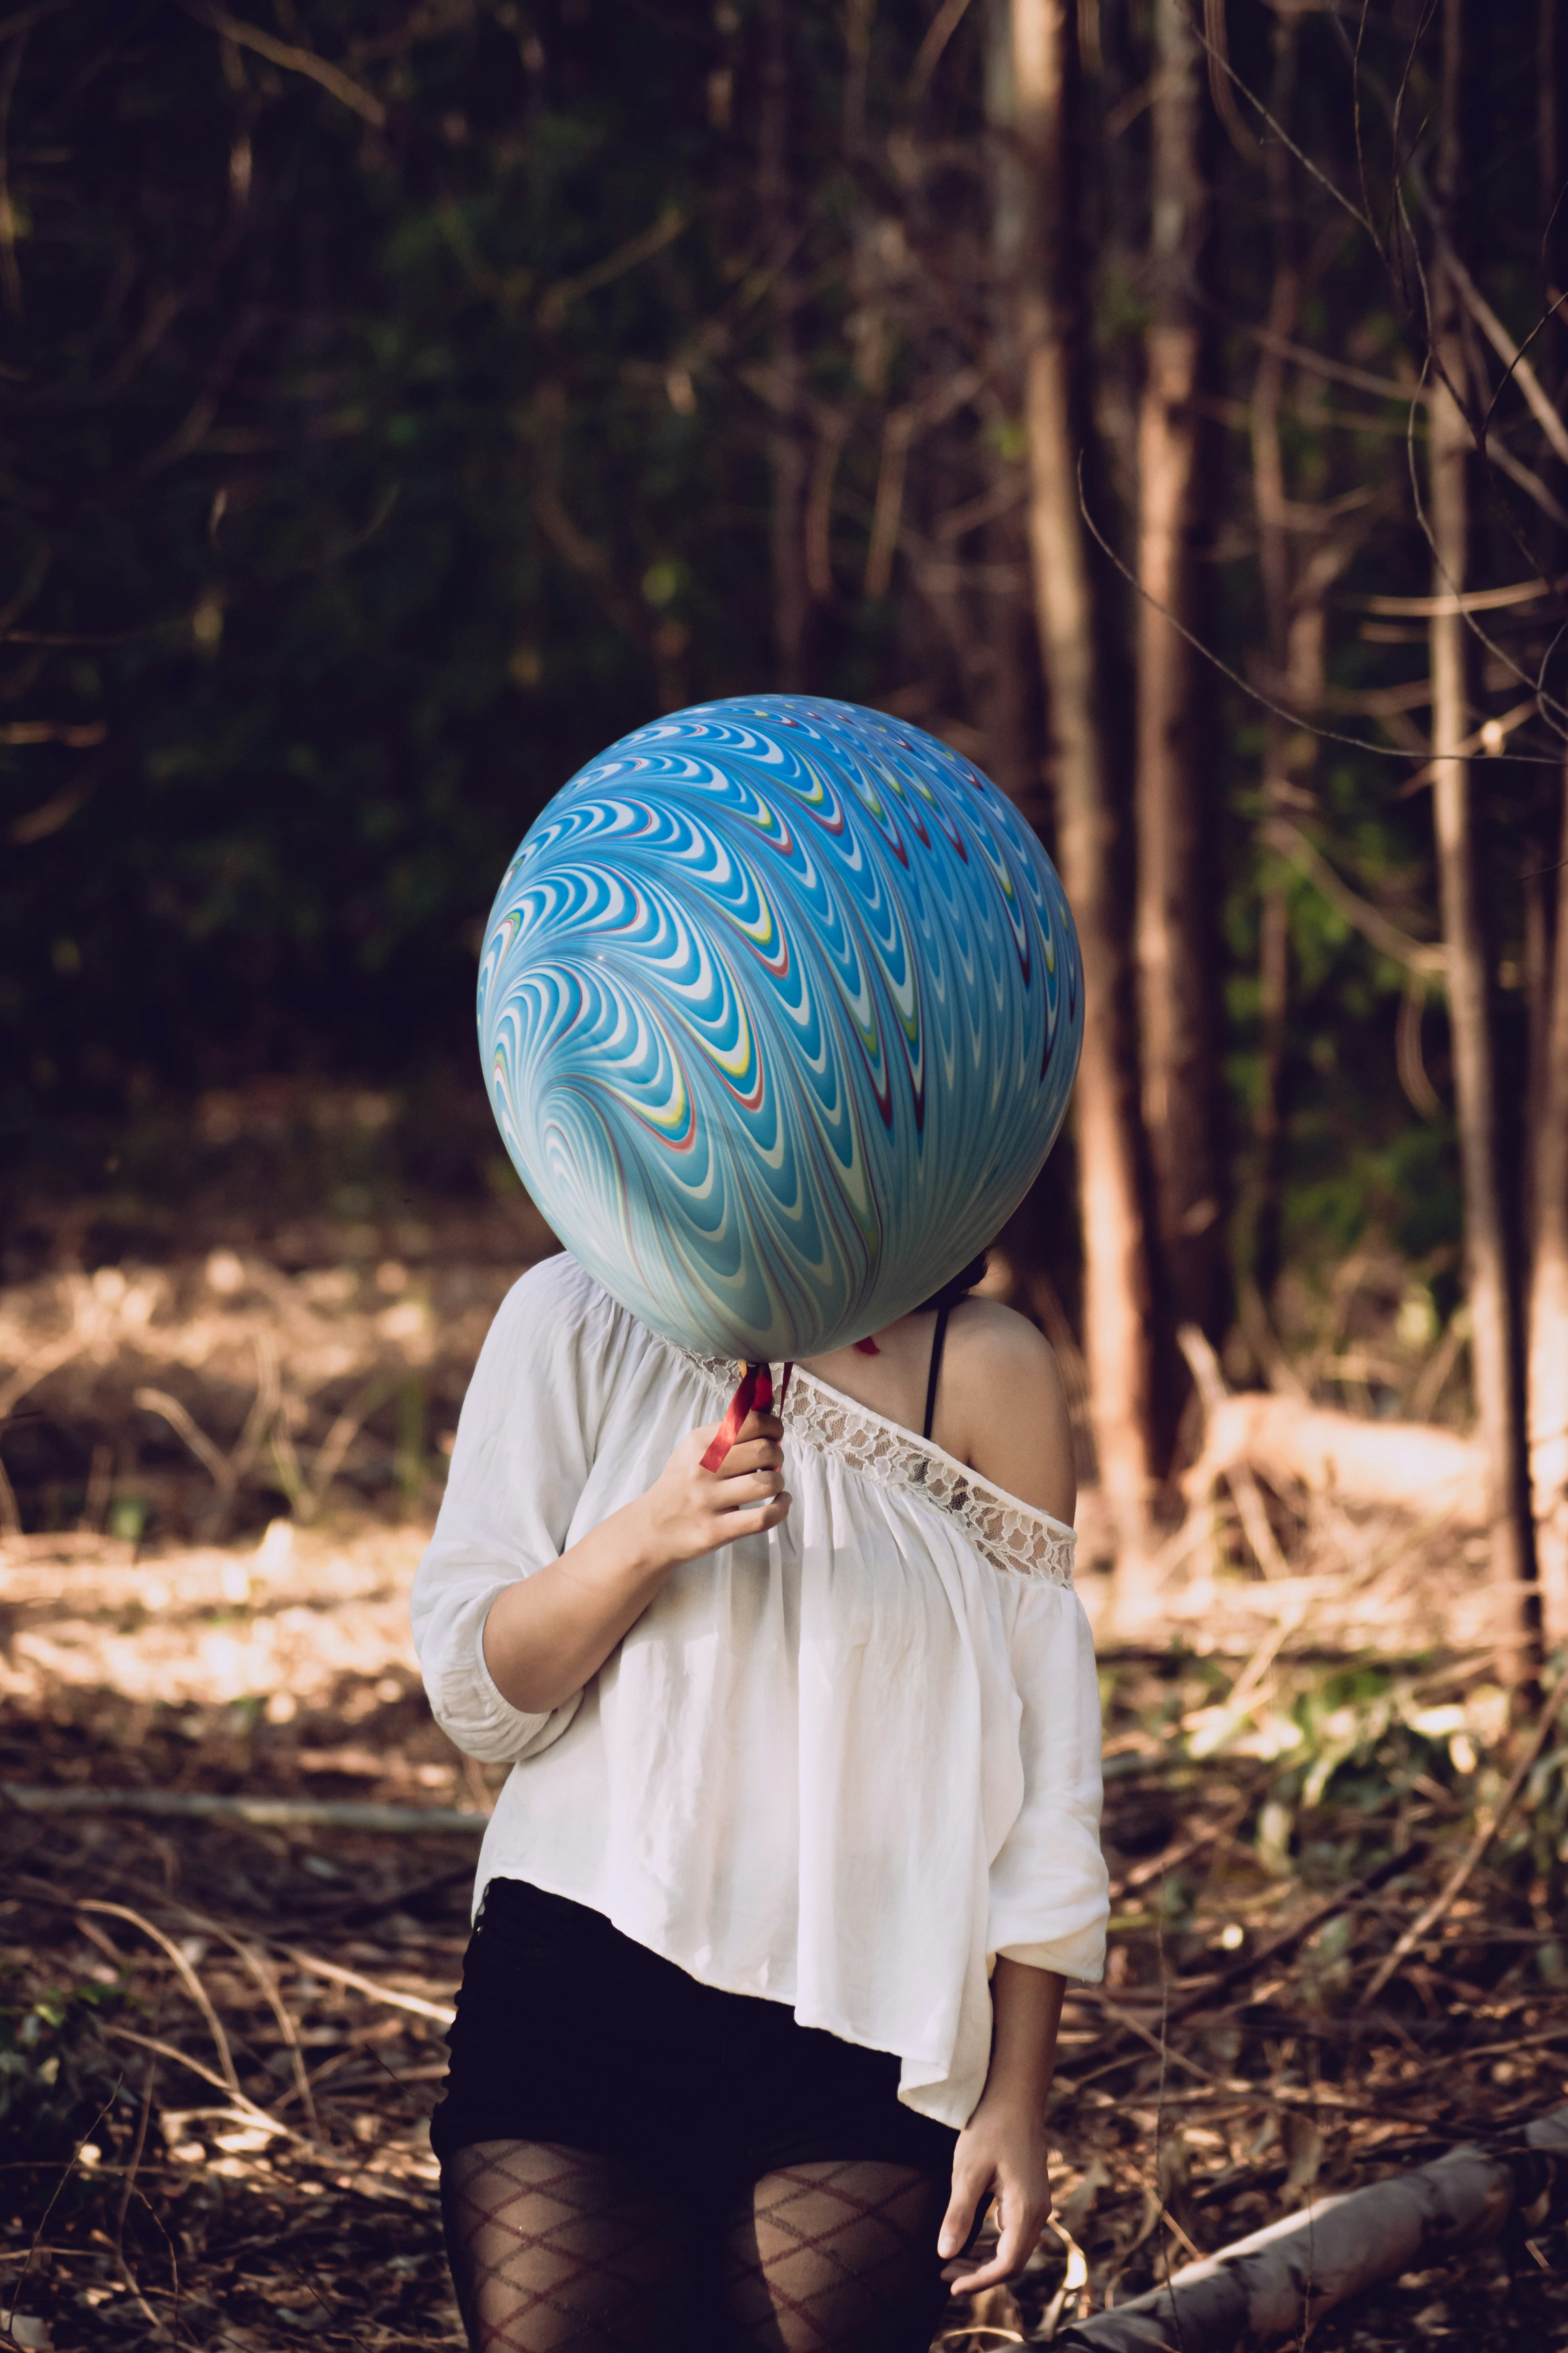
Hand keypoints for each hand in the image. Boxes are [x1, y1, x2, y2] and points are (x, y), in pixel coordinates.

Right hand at [640, 1409, 790, 1570]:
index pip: (752, 1422)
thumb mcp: (694, 1449)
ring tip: (771, 1484)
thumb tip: (769, 1404)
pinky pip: (763, 1518)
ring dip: (778, 1482)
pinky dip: (781, 1508)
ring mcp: (708, 1501)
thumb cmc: (681, 1484)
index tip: (774, 1435)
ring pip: (767, 1483)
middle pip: (765, 1451)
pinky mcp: (716, 1530)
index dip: (774, 1426)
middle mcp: (703, 1468)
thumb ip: (729, 1430)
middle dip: (777, 1455)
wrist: (651, 1528)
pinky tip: (780, 1502)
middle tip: (771, 1463)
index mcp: (699, 1442)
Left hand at [937, 2094, 1052, 2294]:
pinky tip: (970, 2238)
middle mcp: (1038, 2211)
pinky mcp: (1030, 2193)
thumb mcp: (968, 2171)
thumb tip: (945, 2255)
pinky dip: (992, 2241)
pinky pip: (1013, 2230)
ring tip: (952, 2261)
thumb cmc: (990, 2127)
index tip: (950, 2286)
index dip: (979, 2281)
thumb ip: (959, 2215)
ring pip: (1013, 2246)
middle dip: (979, 2273)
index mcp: (1026, 2209)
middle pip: (1012, 2260)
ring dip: (984, 2259)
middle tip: (945, 2274)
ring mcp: (1037, 2202)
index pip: (1006, 2264)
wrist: (1014, 2093)